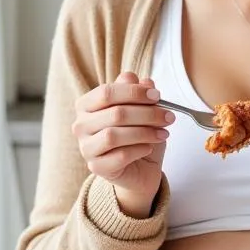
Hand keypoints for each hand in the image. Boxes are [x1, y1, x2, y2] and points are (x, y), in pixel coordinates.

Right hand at [72, 71, 172, 216]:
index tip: (157, 96)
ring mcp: (86, 148)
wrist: (141, 167)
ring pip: (114, 135)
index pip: (107, 92)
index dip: (134, 92)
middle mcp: (81, 125)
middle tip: (169, 117)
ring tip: (163, 133)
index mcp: (86, 105)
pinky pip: (119, 156)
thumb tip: (146, 82)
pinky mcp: (96, 167)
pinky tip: (149, 148)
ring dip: (144, 133)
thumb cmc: (138, 135)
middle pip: (115, 114)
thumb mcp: (142, 109)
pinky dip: (139, 150)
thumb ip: (140, 92)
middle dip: (147, 114)